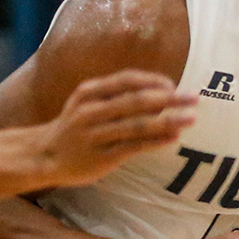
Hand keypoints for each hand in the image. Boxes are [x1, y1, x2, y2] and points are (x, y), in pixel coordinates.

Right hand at [36, 69, 194, 188]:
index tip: (174, 85)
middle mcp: (90, 111)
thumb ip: (117, 96)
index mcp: (89, 92)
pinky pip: (133, 147)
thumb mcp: (86, 102)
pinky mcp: (100, 158)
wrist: (43, 155)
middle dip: (169, 98)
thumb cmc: (74, 126)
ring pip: (137, 125)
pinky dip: (155, 141)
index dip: (153, 81)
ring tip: (191, 119)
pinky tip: (173, 138)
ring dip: (168, 120)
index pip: (126, 80)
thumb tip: (161, 95)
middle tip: (194, 98)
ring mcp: (95, 135)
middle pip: (136, 101)